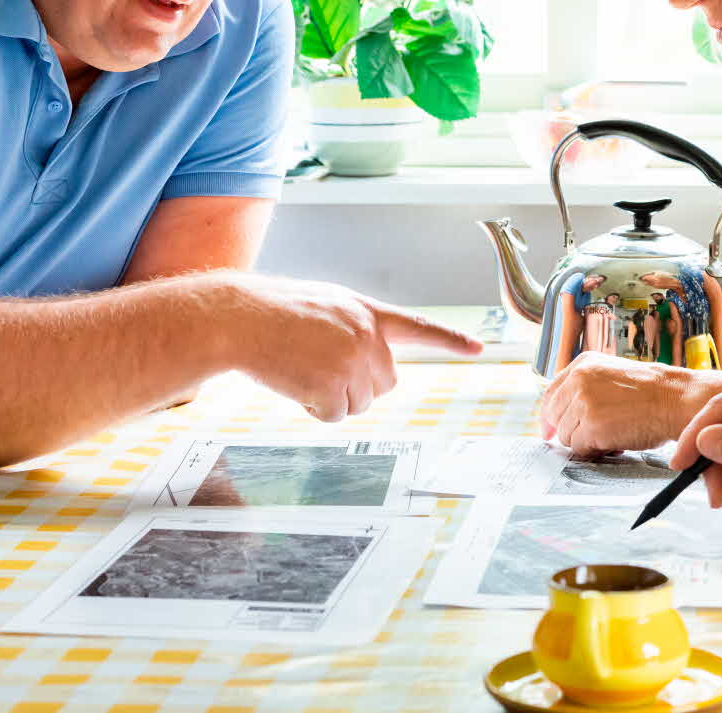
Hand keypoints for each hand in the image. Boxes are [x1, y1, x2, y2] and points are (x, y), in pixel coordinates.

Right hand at [228, 278, 482, 420]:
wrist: (241, 317)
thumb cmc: (275, 312)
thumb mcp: (327, 305)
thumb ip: (354, 327)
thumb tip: (369, 364)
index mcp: (368, 312)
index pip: (419, 327)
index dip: (450, 339)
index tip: (479, 348)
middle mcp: (369, 337)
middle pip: (386, 383)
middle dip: (358, 385)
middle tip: (320, 367)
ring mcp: (353, 363)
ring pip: (359, 404)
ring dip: (331, 397)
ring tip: (301, 367)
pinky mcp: (333, 387)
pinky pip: (333, 416)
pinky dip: (313, 409)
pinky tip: (294, 384)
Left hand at [538, 351, 721, 454]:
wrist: (675, 400)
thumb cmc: (652, 393)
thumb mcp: (613, 376)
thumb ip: (586, 389)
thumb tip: (561, 417)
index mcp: (583, 364)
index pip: (551, 393)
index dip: (550, 415)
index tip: (550, 430)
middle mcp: (579, 379)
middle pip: (556, 417)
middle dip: (573, 430)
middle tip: (598, 433)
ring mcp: (583, 402)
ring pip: (566, 436)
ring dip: (586, 441)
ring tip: (612, 435)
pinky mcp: (591, 425)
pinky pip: (579, 449)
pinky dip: (595, 451)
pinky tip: (614, 443)